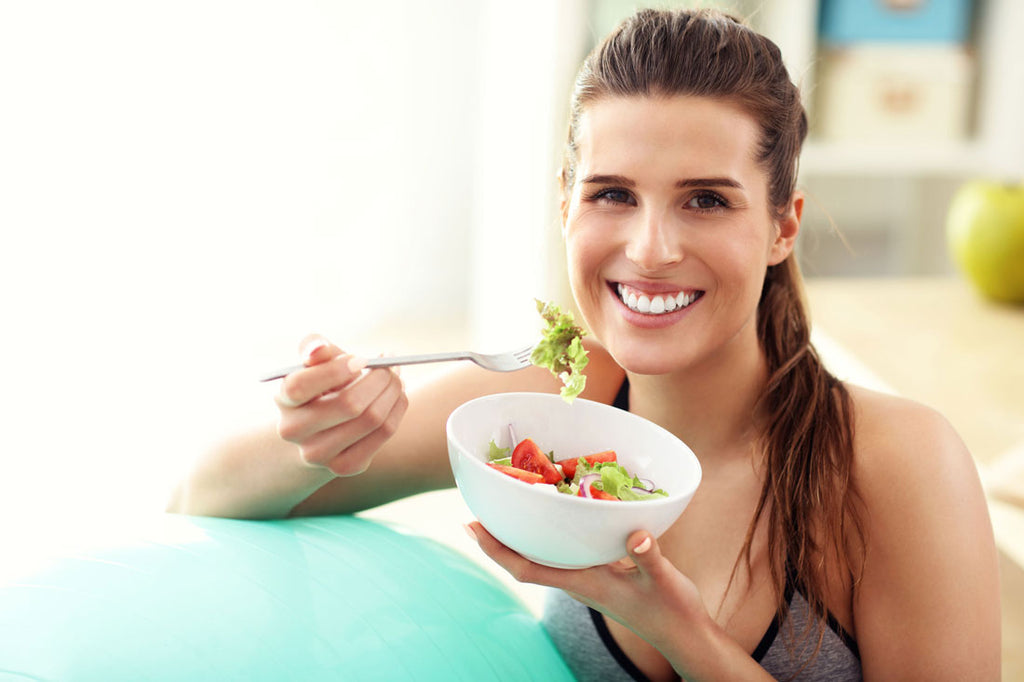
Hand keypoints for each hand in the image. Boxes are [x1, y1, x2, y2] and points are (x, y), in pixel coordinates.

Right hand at [275, 335, 408, 476]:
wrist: (317, 432)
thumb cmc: (320, 385)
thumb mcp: (312, 364)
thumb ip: (314, 348)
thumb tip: (318, 348)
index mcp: (284, 399)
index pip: (300, 385)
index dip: (335, 370)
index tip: (362, 360)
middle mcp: (295, 430)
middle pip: (349, 404)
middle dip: (379, 377)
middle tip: (391, 362)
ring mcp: (319, 453)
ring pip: (373, 418)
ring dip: (393, 390)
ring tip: (396, 376)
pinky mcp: (346, 466)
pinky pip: (385, 432)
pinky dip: (397, 408)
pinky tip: (396, 396)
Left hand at [465, 522, 711, 667]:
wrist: (684, 636)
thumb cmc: (673, 612)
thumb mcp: (665, 581)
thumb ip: (650, 558)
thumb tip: (636, 536)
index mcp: (584, 584)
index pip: (527, 569)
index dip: (497, 550)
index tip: (472, 527)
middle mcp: (579, 582)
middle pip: (525, 562)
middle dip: (498, 540)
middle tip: (475, 511)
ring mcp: (588, 579)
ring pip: (542, 558)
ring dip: (520, 538)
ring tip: (504, 511)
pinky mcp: (601, 575)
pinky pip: (564, 554)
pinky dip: (549, 537)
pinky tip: (551, 519)